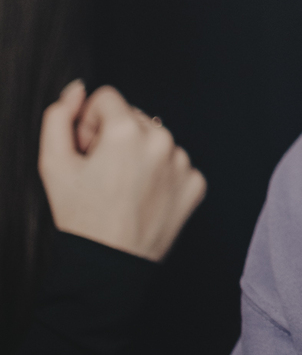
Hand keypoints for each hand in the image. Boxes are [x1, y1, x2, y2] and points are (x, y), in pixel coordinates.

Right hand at [39, 81, 206, 261]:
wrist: (109, 265)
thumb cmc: (80, 217)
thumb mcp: (53, 164)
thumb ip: (58, 116)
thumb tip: (77, 89)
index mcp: (127, 131)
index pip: (106, 98)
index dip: (89, 123)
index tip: (86, 151)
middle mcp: (162, 140)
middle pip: (133, 117)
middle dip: (114, 136)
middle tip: (102, 173)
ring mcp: (183, 163)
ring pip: (156, 140)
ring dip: (139, 155)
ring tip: (122, 188)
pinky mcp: (197, 184)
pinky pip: (176, 165)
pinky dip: (160, 176)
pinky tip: (143, 198)